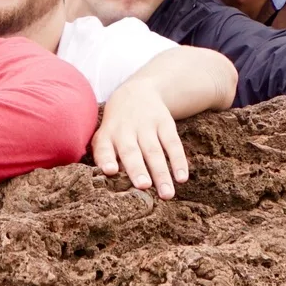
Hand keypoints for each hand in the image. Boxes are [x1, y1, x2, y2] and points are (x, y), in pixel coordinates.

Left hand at [92, 84, 189, 198]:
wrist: (137, 90)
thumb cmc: (117, 125)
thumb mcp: (104, 134)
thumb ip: (103, 157)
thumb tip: (107, 185)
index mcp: (107, 135)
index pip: (103, 147)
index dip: (106, 158)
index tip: (110, 171)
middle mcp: (125, 129)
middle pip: (131, 151)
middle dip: (137, 169)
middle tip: (143, 186)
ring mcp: (146, 125)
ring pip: (154, 151)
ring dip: (161, 173)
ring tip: (167, 195)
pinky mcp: (165, 123)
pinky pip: (173, 144)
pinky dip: (178, 161)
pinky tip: (182, 178)